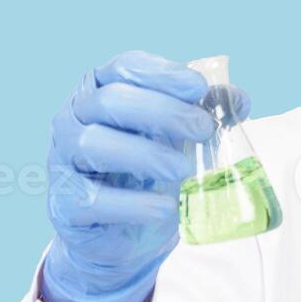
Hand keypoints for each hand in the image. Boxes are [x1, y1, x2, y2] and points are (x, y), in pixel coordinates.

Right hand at [39, 50, 250, 301]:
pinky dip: (132, 203)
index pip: (125, 67)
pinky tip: (163, 207)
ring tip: (183, 170)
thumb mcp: (176, 137)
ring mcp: (62, 159)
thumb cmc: (146, 172)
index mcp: (101, 89)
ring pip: (93, 144)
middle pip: (110, 101)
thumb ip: (203, 113)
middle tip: (203, 129)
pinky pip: (91, 198)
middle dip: (162, 112)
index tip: (199, 88)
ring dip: (145, 154)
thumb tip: (238, 99)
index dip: (163, 74)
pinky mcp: (65, 202)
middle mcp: (75, 117)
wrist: (120, 234)